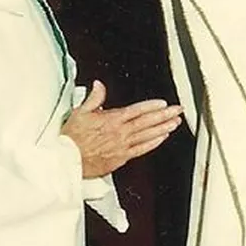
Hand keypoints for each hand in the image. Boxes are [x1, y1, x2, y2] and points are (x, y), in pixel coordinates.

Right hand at [61, 80, 182, 177]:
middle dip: (164, 115)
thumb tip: (99, 85)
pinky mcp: (121, 158)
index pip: (136, 111)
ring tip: (175, 123)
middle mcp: (120, 133)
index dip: (151, 106)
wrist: (67, 161)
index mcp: (111, 120)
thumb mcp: (80, 112)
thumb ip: (94, 98)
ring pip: (147, 136)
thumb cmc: (72, 138)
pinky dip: (153, 144)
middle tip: (178, 110)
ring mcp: (122, 146)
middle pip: (147, 122)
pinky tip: (161, 139)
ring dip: (163, 128)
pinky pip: (141, 150)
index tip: (163, 103)